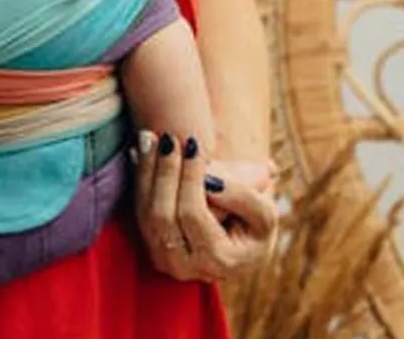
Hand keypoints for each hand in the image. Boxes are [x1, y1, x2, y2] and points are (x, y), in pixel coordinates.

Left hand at [132, 131, 276, 282]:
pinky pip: (139, 212)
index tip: (193, 144)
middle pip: (163, 216)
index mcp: (219, 261)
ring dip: (147, 172)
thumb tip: (211, 180)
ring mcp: (165, 259)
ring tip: (150, 138)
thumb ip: (244, 198)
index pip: (193, 215)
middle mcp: (187, 266)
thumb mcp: (264, 214)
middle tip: (168, 138)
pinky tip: (138, 151)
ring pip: (147, 214)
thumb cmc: (254, 225)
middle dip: (165, 171)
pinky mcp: (152, 246)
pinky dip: (140, 180)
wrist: (239, 244)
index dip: (190, 178)